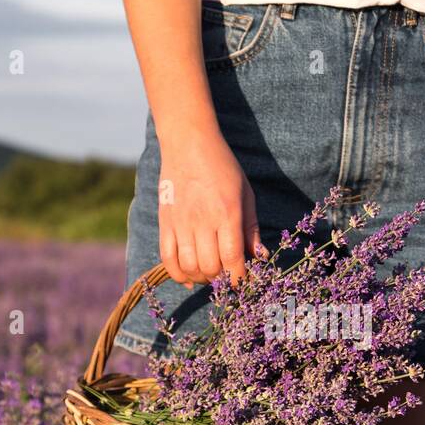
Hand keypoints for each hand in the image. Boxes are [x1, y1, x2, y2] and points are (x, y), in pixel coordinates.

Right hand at [157, 131, 265, 287]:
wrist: (188, 143)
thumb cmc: (223, 167)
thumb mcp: (245, 194)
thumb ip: (251, 227)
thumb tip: (260, 257)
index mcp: (227, 212)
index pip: (232, 257)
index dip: (238, 276)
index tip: (243, 281)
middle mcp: (202, 220)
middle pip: (210, 266)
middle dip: (221, 278)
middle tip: (227, 273)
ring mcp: (181, 222)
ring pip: (189, 266)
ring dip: (202, 278)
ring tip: (210, 273)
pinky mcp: (165, 222)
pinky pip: (167, 258)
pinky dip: (178, 274)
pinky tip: (188, 278)